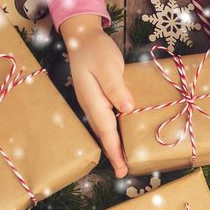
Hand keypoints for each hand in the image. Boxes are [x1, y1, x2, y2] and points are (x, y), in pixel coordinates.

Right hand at [61, 15, 133, 177]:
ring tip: (126, 160)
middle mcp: (92, 105)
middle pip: (105, 134)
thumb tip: (127, 108)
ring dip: (115, 145)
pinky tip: (123, 134)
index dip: (115, 150)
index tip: (122, 168)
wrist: (82, 38)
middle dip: (115, 154)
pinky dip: (115, 131)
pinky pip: (108, 119)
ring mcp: (94, 103)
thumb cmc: (95, 50)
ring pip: (106, 128)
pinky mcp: (99, 98)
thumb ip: (115, 87)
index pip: (107, 131)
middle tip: (125, 172)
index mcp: (94, 101)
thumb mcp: (107, 65)